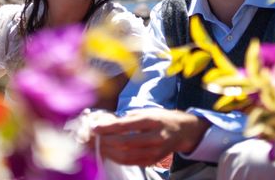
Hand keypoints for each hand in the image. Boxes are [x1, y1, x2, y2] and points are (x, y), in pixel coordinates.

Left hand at [92, 108, 208, 165]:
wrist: (182, 131)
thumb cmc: (160, 118)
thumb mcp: (146, 112)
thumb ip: (127, 119)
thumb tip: (105, 125)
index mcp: (152, 121)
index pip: (127, 126)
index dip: (108, 128)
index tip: (94, 128)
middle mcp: (155, 137)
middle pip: (125, 143)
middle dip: (106, 142)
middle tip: (93, 139)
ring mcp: (155, 152)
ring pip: (126, 156)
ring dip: (109, 152)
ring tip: (97, 146)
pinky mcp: (152, 161)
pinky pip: (130, 162)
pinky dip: (117, 158)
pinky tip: (108, 152)